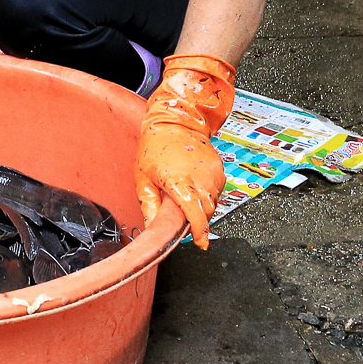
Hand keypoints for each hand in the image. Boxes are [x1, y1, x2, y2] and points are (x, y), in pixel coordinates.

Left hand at [134, 53, 236, 247]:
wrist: (176, 120)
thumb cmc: (155, 146)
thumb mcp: (143, 179)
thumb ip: (149, 206)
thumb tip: (153, 228)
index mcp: (180, 183)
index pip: (196, 215)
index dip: (199, 232)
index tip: (200, 243)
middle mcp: (201, 179)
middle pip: (205, 213)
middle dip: (196, 220)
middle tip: (181, 216)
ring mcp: (213, 174)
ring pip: (212, 203)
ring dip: (201, 206)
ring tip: (184, 194)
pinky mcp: (219, 169)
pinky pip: (216, 191)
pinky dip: (206, 195)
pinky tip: (192, 185)